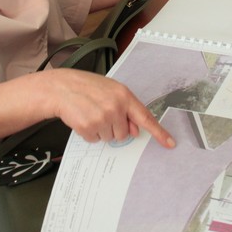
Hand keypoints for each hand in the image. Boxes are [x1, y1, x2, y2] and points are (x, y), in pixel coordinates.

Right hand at [45, 68, 174, 147]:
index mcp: (124, 96)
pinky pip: (95, 140)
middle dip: (114, 128)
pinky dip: (89, 133)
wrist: (61, 87)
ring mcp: (102, 118)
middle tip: (101, 113)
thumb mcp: (111, 91)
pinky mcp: (88, 127)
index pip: (145, 117)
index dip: (159, 132)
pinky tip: (83, 118)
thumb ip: (126, 109)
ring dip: (101, 130)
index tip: (170, 143)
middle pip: (124, 134)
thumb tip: (136, 131)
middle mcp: (115, 107)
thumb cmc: (87, 87)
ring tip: (91, 113)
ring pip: (110, 138)